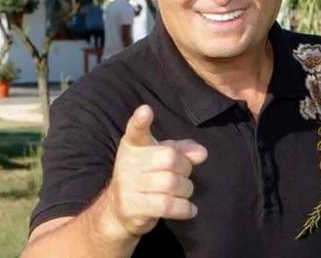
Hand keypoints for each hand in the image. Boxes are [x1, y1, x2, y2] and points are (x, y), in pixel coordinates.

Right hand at [100, 104, 207, 238]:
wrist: (119, 210)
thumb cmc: (146, 177)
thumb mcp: (161, 158)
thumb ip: (181, 150)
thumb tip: (201, 153)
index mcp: (134, 145)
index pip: (136, 130)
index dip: (140, 121)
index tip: (146, 111)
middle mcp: (128, 163)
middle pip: (169, 159)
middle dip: (185, 169)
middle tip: (184, 175)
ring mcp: (128, 185)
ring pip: (170, 183)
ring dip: (185, 189)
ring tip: (184, 192)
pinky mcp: (132, 207)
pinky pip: (166, 205)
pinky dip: (184, 208)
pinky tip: (190, 209)